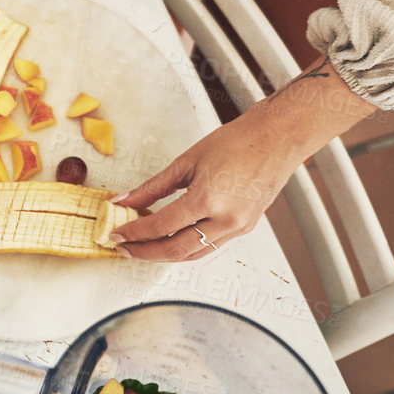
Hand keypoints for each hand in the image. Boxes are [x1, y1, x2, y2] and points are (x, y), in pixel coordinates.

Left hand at [109, 60, 379, 260]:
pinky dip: (186, 247)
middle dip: (144, 252)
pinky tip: (169, 240)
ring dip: (164, 255)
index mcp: (208, 199)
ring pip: (193, 254)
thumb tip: (125, 201)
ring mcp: (238, 227)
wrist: (277, 138)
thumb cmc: (237, 142)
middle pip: (175, 250)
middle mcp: (226, 219)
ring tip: (141, 248)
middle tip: (123, 247)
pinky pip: (209, 246)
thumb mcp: (186, 161)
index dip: (134, 233)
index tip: (116, 233)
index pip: (161, 227)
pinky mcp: (244, 228)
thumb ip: (152, 187)